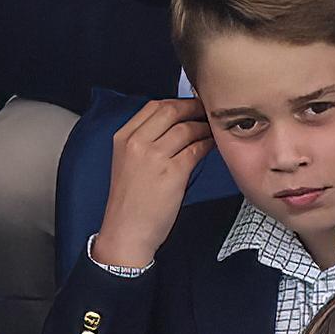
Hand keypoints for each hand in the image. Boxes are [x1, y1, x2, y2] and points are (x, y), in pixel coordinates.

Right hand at [92, 99, 212, 269]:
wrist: (126, 231)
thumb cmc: (129, 202)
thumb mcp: (126, 162)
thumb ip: (143, 141)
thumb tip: (174, 124)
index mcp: (123, 138)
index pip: (153, 106)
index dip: (176, 102)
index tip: (189, 106)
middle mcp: (136, 143)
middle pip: (170, 110)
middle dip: (193, 108)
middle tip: (206, 111)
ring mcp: (154, 157)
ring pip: (186, 128)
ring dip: (203, 127)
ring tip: (211, 131)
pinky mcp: (172, 172)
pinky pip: (196, 149)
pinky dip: (207, 144)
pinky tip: (211, 146)